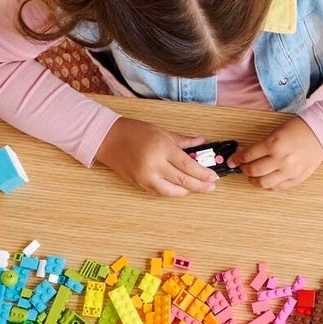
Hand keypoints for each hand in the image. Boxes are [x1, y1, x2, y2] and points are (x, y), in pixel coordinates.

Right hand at [94, 119, 217, 196]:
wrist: (109, 139)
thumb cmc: (134, 132)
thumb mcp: (161, 131)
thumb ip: (183, 140)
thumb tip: (201, 141)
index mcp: (162, 148)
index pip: (188, 166)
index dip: (203, 174)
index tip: (214, 176)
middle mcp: (154, 164)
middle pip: (183, 181)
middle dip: (200, 186)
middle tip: (211, 186)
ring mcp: (146, 176)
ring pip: (172, 191)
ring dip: (187, 191)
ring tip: (198, 188)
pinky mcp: (139, 184)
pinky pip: (159, 192)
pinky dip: (172, 191)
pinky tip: (180, 188)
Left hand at [231, 118, 322, 190]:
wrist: (321, 133)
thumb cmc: (299, 129)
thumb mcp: (276, 132)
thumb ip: (261, 145)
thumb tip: (245, 155)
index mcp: (274, 143)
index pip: (248, 155)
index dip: (237, 159)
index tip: (233, 160)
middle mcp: (281, 159)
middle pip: (253, 171)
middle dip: (244, 169)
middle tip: (242, 167)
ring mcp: (290, 171)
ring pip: (263, 183)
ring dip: (253, 180)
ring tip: (252, 176)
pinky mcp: (297, 178)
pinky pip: (277, 187)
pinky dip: (268, 185)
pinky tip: (265, 180)